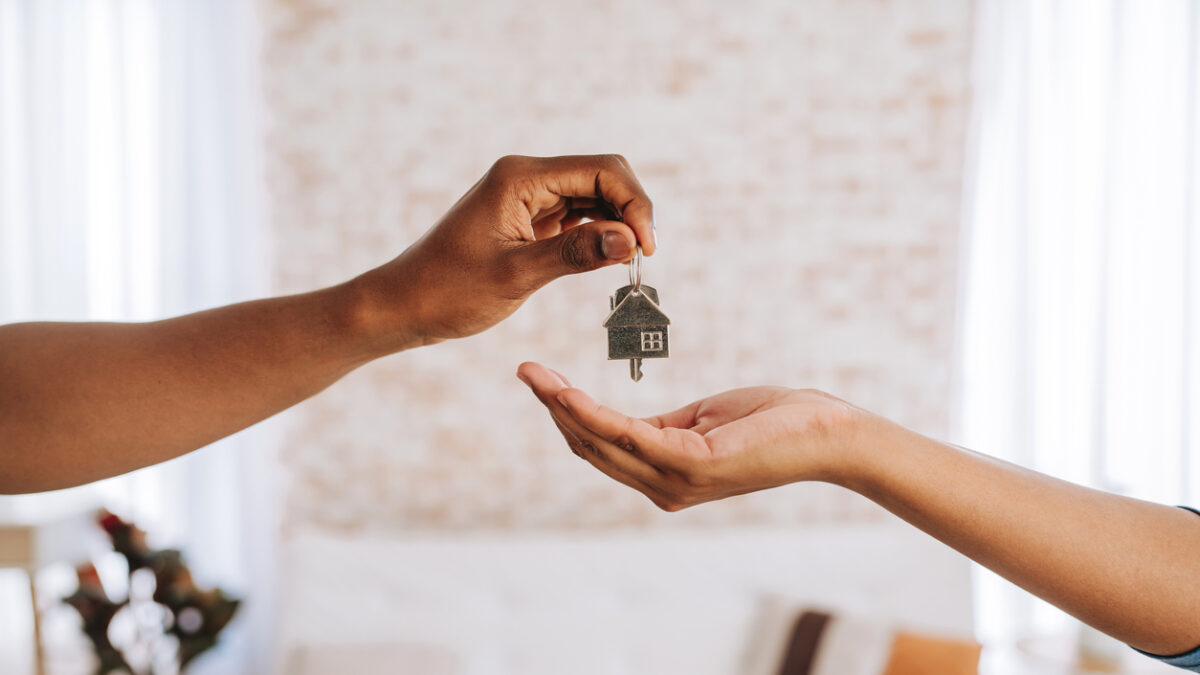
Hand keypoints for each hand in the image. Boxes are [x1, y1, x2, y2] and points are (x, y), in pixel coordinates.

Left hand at [356, 155, 655, 348]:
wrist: (404, 306)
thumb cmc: (448, 291)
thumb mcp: (516, 275)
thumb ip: (575, 254)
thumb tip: (628, 240)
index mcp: (520, 177)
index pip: (601, 169)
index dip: (634, 204)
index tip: (646, 249)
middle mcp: (526, 177)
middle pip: (602, 176)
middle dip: (630, 211)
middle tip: (642, 257)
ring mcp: (527, 197)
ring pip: (593, 196)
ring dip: (616, 223)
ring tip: (628, 262)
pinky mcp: (527, 219)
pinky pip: (576, 215)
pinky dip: (597, 233)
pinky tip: (605, 258)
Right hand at [516, 362, 862, 510]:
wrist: (825, 433)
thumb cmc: (773, 422)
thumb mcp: (704, 421)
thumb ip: (663, 426)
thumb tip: (624, 422)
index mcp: (665, 476)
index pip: (600, 448)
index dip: (565, 416)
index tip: (539, 380)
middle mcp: (663, 487)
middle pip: (590, 447)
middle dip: (553, 407)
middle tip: (524, 370)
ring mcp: (675, 480)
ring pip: (600, 441)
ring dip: (561, 406)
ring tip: (533, 374)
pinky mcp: (690, 464)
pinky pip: (626, 434)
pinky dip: (591, 413)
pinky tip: (566, 392)